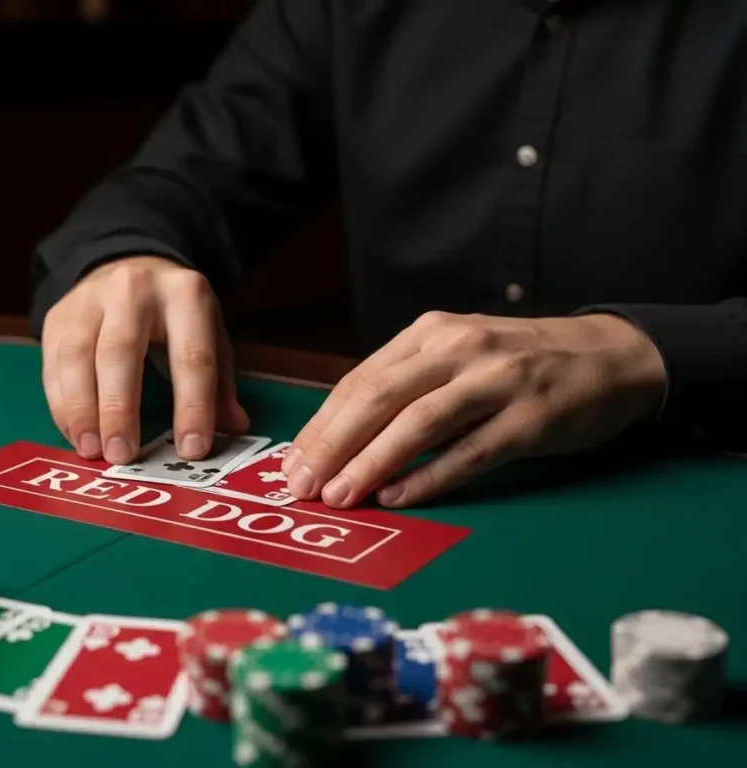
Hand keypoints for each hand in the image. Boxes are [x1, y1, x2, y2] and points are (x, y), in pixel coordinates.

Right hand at [40, 256, 248, 463]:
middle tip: (122, 455)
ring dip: (82, 410)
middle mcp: (133, 290)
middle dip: (120, 408)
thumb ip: (220, 383)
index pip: (191, 355)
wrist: (127, 264)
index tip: (191, 450)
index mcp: (185, 295)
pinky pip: (53, 364)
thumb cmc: (175, 315)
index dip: (192, 406)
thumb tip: (233, 427)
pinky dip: (62, 405)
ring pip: (77, 356)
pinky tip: (76, 434)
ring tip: (92, 450)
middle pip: (121, 351)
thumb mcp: (209, 335)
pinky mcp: (58, 316)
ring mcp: (90, 300)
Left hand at [281, 311, 667, 507]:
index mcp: (431, 335)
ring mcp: (497, 381)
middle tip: (302, 486)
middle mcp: (459, 350)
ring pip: (419, 422)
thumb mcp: (457, 356)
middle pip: (379, 397)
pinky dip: (432, 476)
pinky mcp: (531, 418)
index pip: (360, 381)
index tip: (292, 464)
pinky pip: (472, 452)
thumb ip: (406, 386)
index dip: (322, 425)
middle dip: (333, 445)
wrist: (611, 355)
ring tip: (340, 496)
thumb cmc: (519, 363)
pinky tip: (398, 496)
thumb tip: (340, 438)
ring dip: (372, 462)